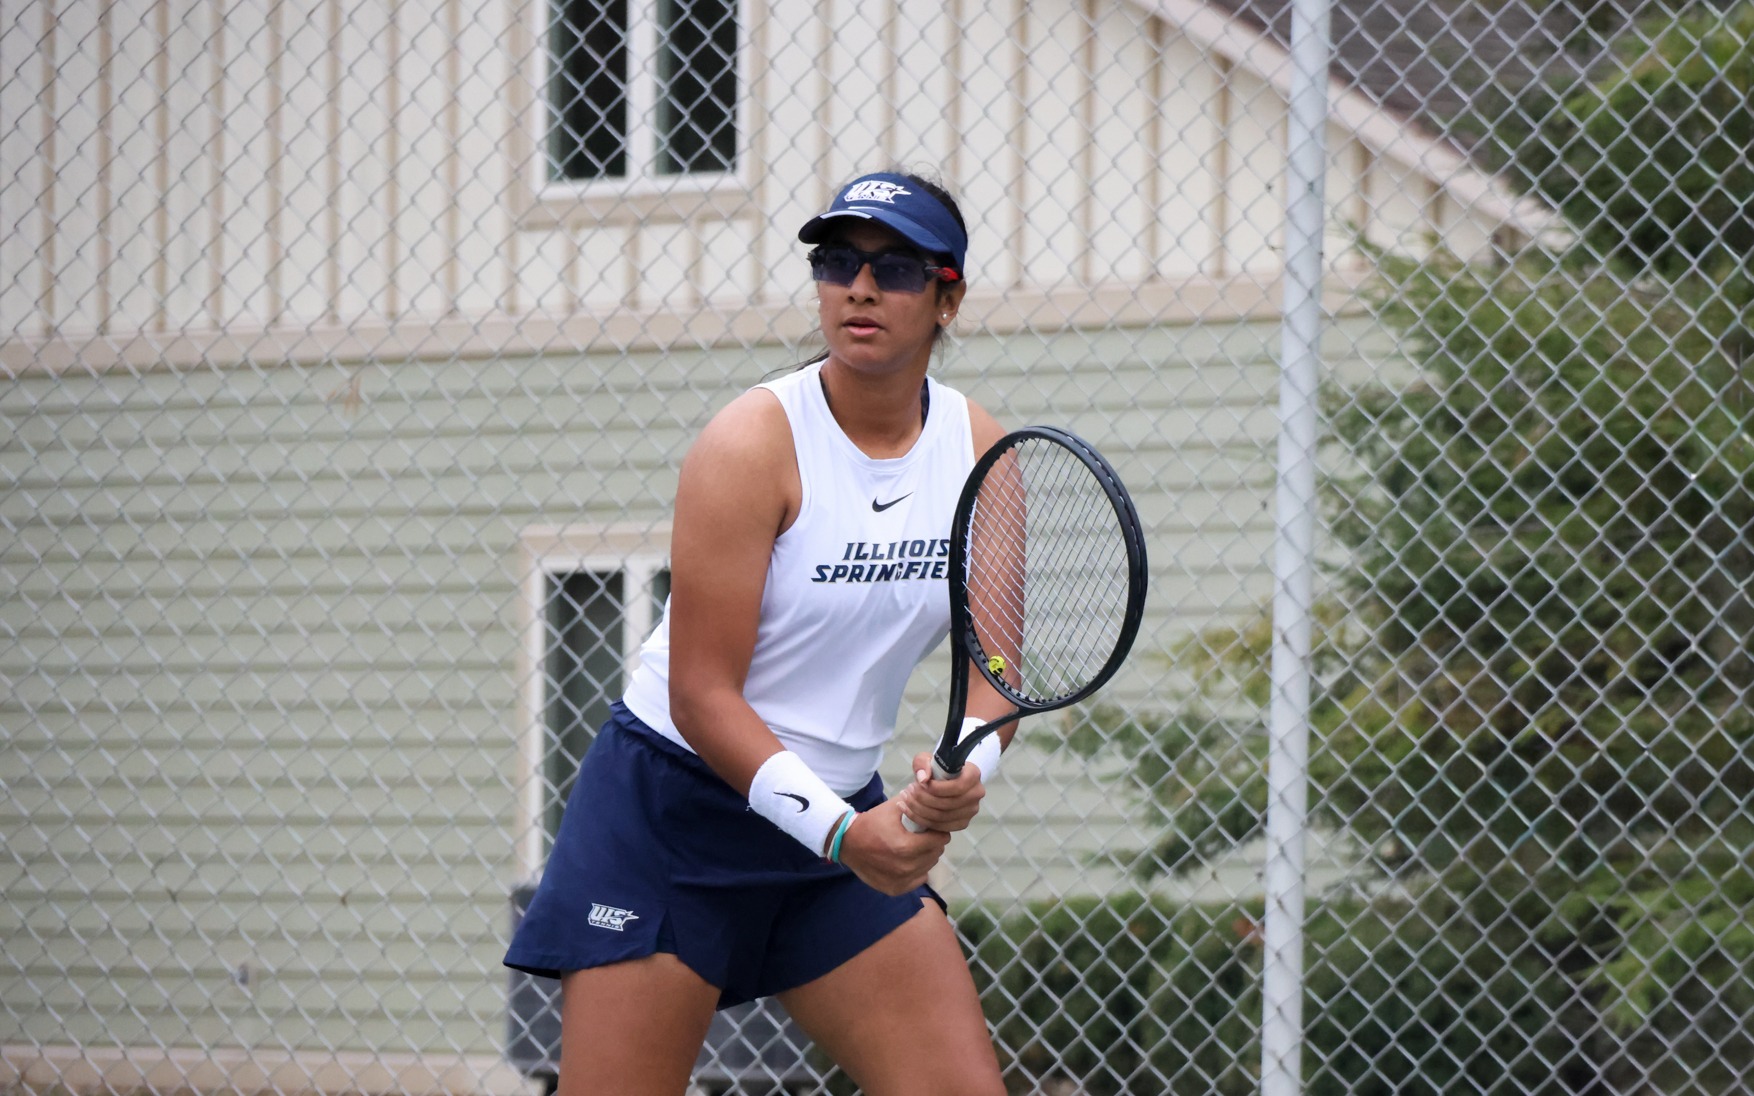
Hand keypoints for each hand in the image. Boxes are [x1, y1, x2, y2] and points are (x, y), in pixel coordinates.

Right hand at [835, 799, 949, 894]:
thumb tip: (934, 799)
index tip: (932, 828)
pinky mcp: (895, 889)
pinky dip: (917, 871)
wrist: (847, 843)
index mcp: (906, 846)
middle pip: (936, 854)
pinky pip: (918, 879)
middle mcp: (906, 867)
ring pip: (928, 867)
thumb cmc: (872, 823)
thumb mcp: (893, 807)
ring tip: (914, 848)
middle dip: (932, 844)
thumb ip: (916, 803)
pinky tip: (907, 861)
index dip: (939, 831)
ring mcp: (900, 881)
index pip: (939, 840)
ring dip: (925, 857)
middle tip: (922, 837)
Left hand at [896, 749, 986, 832]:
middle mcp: (976, 794)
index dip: (937, 788)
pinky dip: (921, 820)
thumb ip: (922, 763)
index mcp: (973, 775)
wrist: (942, 781)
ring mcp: (971, 811)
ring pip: (942, 817)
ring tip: (906, 800)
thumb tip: (922, 779)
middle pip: (948, 804)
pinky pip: (940, 826)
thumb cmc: (936, 768)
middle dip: (923, 799)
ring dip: (919, 810)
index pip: (958, 786)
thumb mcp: (927, 759)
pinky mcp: (962, 823)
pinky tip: (908, 811)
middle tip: (907, 792)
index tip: (920, 784)